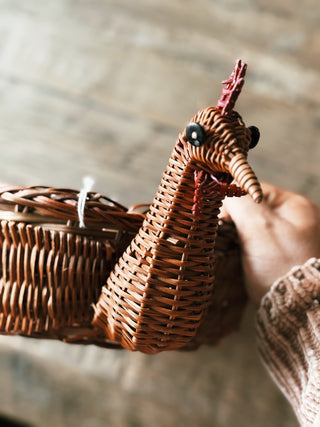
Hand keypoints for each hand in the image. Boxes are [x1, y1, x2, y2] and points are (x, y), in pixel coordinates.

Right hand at [221, 183, 319, 305]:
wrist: (297, 309)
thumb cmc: (281, 265)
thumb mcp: (259, 225)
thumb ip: (239, 201)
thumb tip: (221, 188)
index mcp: (295, 206)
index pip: (253, 190)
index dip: (232, 201)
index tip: (219, 219)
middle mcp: (295, 221)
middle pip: (251, 210)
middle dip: (233, 221)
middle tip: (224, 236)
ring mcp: (289, 241)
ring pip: (250, 229)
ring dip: (236, 237)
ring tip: (230, 250)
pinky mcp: (280, 260)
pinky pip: (254, 246)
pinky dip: (243, 250)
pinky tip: (237, 259)